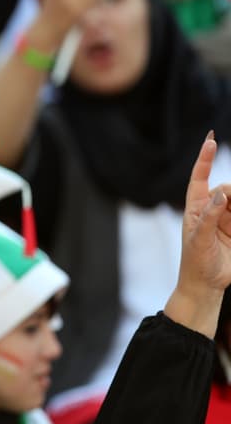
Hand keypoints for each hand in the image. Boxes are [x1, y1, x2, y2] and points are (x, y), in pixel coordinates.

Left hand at [165, 133, 230, 337]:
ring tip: (230, 227)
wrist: (207, 283)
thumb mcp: (199, 238)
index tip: (211, 140)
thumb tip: (222, 193)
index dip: (205, 159)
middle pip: (229, 189)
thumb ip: (210, 216)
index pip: (200, 177)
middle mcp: (212, 209)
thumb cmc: (195, 260)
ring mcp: (227, 219)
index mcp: (196, 207)